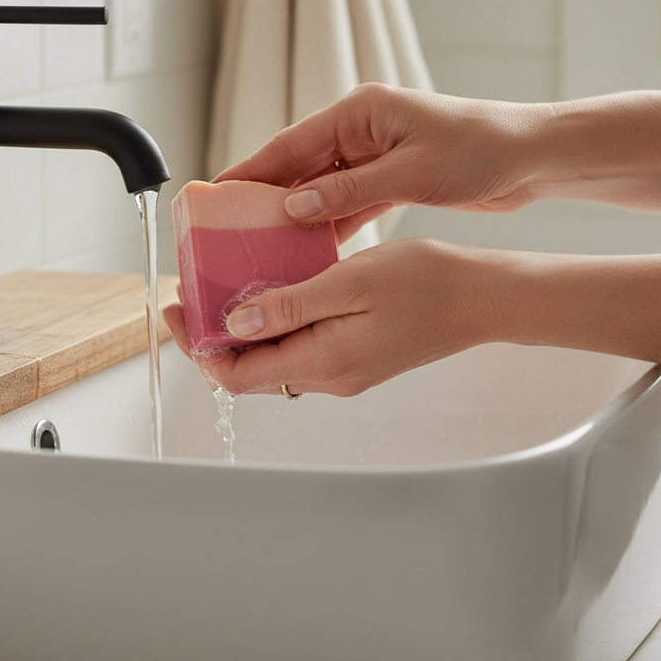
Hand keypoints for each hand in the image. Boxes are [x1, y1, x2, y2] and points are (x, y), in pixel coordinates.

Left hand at [162, 238, 498, 395]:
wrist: (480, 298)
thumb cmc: (427, 285)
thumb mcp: (348, 284)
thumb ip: (289, 306)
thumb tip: (235, 324)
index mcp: (323, 363)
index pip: (238, 375)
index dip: (199, 347)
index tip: (179, 310)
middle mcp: (330, 377)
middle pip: (251, 370)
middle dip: (214, 337)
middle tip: (194, 295)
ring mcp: (344, 370)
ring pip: (274, 359)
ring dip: (244, 331)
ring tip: (227, 289)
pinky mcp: (355, 357)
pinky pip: (301, 348)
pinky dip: (276, 326)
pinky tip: (274, 293)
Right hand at [214, 83, 543, 242]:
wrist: (530, 157)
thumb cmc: (479, 150)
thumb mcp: (411, 172)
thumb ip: (350, 191)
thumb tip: (294, 205)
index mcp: (360, 113)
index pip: (292, 143)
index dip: (253, 169)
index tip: (218, 191)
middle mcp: (361, 130)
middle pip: (300, 165)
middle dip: (267, 195)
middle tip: (230, 226)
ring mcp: (374, 155)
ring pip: (321, 186)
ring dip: (296, 213)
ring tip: (262, 242)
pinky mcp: (390, 178)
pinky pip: (348, 202)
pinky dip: (330, 223)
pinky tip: (309, 247)